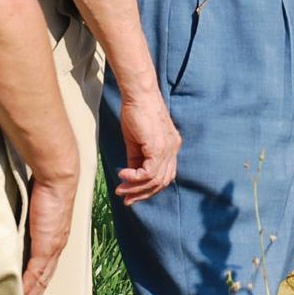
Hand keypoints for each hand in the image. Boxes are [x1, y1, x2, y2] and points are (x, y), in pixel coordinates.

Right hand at [20, 171, 76, 294]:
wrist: (57, 177)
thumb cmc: (45, 187)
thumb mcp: (34, 209)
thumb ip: (27, 221)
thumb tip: (16, 224)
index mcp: (54, 239)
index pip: (44, 268)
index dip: (37, 286)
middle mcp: (56, 247)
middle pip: (43, 280)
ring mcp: (52, 248)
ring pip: (40, 281)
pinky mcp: (46, 246)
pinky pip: (36, 273)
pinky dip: (28, 289)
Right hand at [112, 87, 180, 203]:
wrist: (139, 94)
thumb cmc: (136, 112)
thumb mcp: (135, 140)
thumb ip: (136, 158)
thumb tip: (131, 176)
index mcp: (171, 147)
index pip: (164, 175)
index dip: (148, 188)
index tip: (131, 194)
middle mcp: (173, 150)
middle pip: (162, 182)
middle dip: (142, 193)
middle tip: (126, 199)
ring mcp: (168, 149)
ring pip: (155, 180)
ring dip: (136, 188)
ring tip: (120, 189)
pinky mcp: (159, 147)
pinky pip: (149, 172)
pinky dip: (134, 178)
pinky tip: (122, 175)